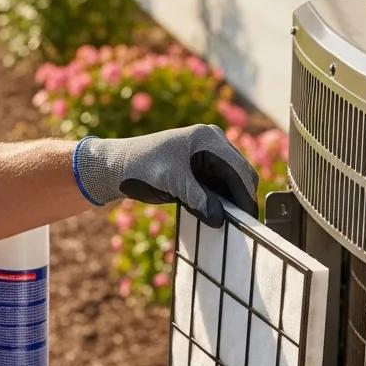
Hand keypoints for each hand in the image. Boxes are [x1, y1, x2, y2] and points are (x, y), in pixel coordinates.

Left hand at [73, 125, 258, 226]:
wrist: (116, 167)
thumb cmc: (140, 167)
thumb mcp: (171, 183)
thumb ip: (198, 198)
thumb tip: (220, 219)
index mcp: (208, 138)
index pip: (239, 169)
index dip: (245, 195)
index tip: (248, 219)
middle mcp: (212, 144)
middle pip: (239, 175)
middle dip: (240, 199)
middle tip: (241, 227)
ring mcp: (207, 156)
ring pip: (229, 184)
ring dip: (229, 202)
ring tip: (230, 225)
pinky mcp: (199, 170)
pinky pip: (217, 187)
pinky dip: (218, 201)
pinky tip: (216, 216)